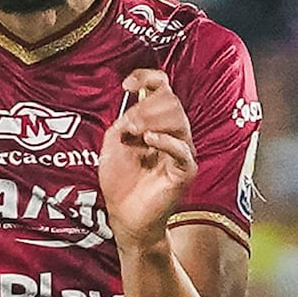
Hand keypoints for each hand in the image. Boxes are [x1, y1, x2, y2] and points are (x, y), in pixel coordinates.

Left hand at [98, 69, 197, 247]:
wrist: (126, 219)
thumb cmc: (121, 184)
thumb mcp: (113, 144)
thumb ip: (123, 121)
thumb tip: (132, 104)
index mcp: (157, 123)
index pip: (163, 88)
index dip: (147, 78)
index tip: (127, 84)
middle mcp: (173, 134)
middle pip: (171, 101)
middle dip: (145, 107)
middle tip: (127, 126)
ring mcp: (181, 152)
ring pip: (178, 119)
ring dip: (151, 120)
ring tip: (133, 134)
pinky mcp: (184, 171)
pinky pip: (182, 149)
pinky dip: (166, 140)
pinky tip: (148, 141)